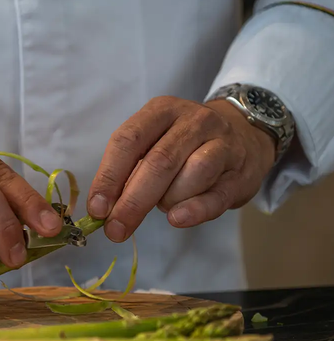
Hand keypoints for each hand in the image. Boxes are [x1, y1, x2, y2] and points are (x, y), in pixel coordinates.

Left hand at [87, 96, 275, 241]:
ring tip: (164, 207)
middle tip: (115, 229)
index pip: (128, 141)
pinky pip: (217, 195)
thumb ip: (128, 172)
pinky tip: (177, 219)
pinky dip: (195, 210)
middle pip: (158, 162)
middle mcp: (193, 121)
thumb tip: (103, 209)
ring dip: (168, 200)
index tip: (97, 208)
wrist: (244, 135)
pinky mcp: (241, 172)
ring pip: (192, 173)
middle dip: (132, 201)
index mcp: (161, 111)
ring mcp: (222, 143)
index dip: (109, 176)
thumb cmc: (184, 146)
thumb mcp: (153, 144)